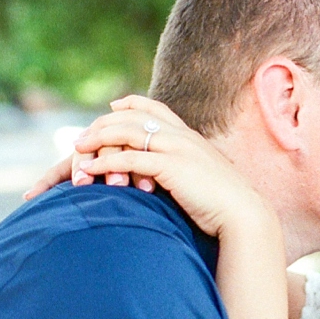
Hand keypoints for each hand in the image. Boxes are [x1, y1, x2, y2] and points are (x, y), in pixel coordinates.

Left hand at [31, 96, 274, 242]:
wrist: (243, 214)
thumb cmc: (224, 204)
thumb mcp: (204, 178)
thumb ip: (188, 169)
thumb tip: (179, 176)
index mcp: (189, 136)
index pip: (155, 107)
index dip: (131, 104)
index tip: (112, 106)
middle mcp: (181, 136)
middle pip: (131, 117)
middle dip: (102, 125)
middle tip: (80, 138)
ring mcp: (176, 148)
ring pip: (126, 132)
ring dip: (97, 140)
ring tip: (76, 151)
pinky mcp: (170, 167)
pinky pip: (129, 157)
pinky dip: (104, 162)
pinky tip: (88, 170)